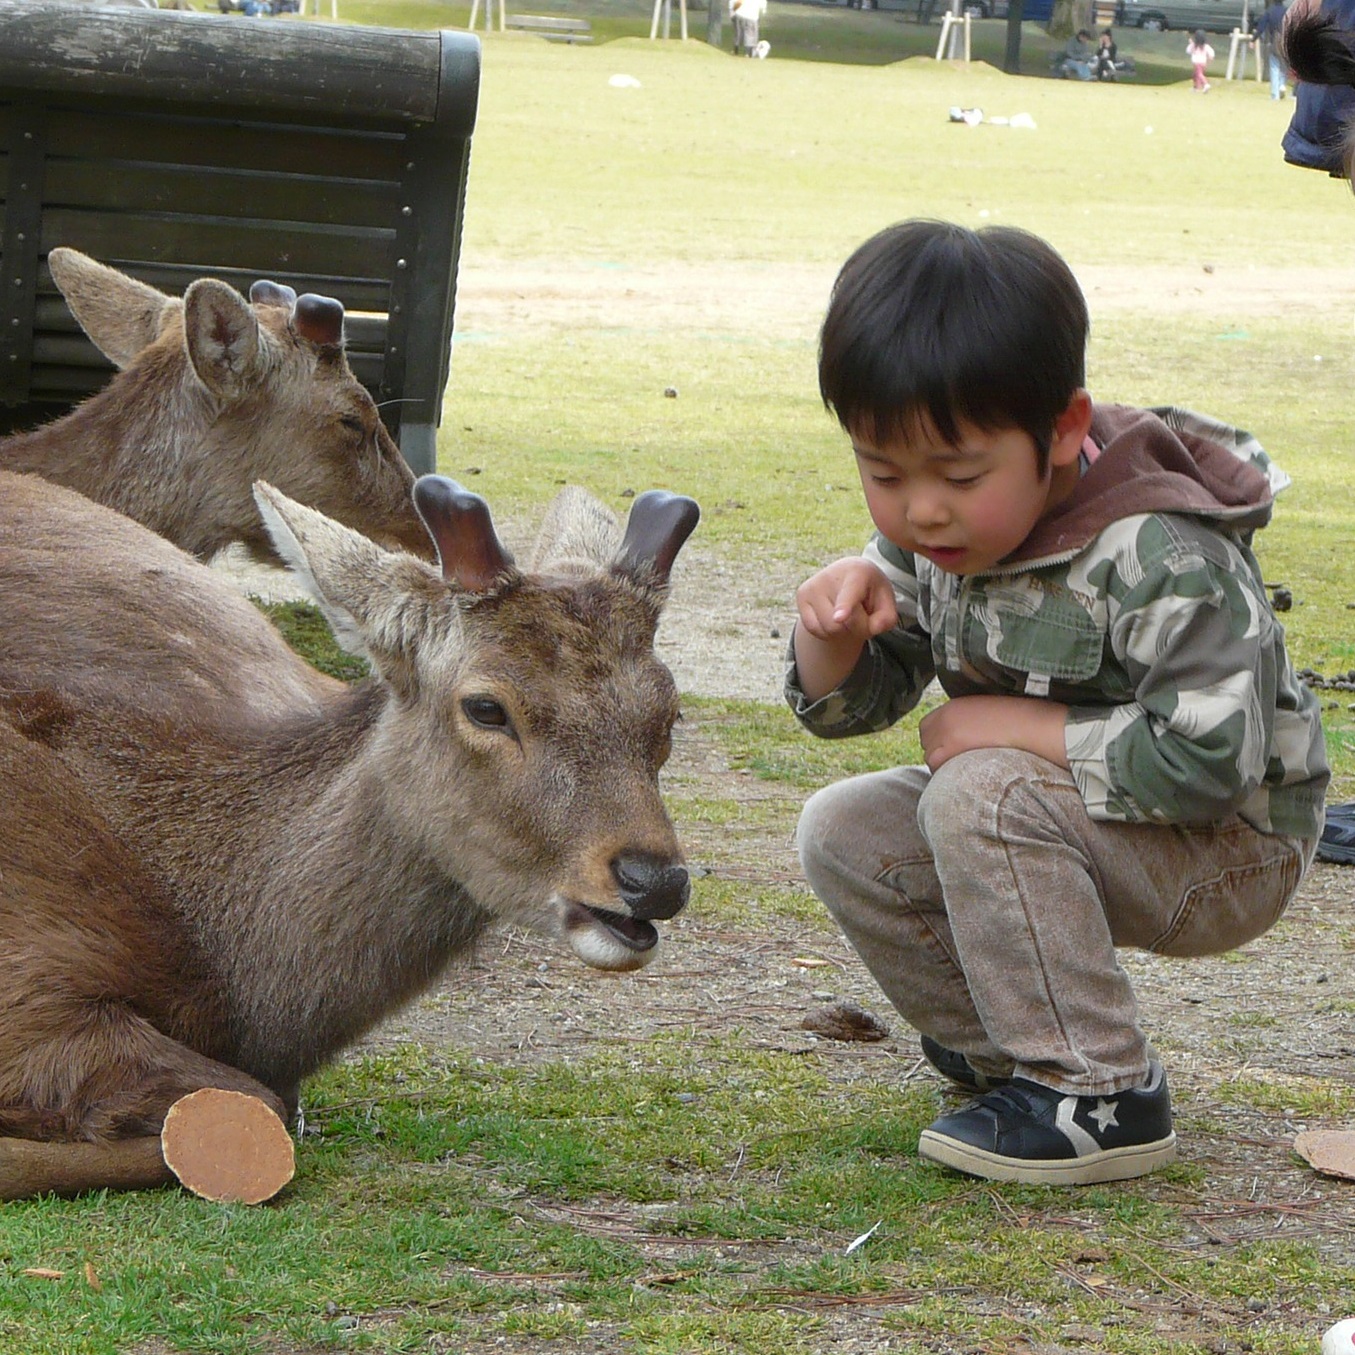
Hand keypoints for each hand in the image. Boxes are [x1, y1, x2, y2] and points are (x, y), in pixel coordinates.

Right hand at [793, 557, 897, 700]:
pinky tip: (833, 616)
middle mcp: (830, 575)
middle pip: (841, 624)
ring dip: (842, 631)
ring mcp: (812, 586)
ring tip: (846, 613)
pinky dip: (827, 632)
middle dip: (856, 628)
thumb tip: (870, 629)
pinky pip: (814, 629)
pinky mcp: (801, 595)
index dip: (844, 606)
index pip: (850, 593)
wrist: (846, 574)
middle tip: (860, 613)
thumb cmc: (869, 590)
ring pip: (828, 629)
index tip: (840, 617)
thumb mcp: (886, 601)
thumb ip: (886, 619)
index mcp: (857, 572)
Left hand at [918, 695, 1069, 771]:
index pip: (927, 726)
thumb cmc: (1020, 721)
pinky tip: (965, 774)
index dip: (938, 740)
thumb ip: (969, 722)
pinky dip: (945, 773)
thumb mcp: (988, 712)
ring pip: (929, 757)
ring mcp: (944, 733)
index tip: (951, 750)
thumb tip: (966, 741)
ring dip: (943, 765)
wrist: (1031, 726)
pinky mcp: (947, 750)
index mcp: (953, 706)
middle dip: (938, 753)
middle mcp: (944, 717)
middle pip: (925, 742)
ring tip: (965, 770)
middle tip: (958, 764)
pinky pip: (935, 767)